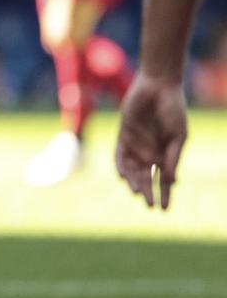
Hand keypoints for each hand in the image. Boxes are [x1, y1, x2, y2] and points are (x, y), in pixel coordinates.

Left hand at [116, 71, 187, 210]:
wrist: (158, 87)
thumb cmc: (173, 110)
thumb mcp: (178, 136)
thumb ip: (172, 157)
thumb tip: (170, 181)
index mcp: (166, 154)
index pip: (164, 180)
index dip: (165, 195)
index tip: (164, 210)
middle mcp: (150, 153)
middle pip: (147, 178)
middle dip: (149, 192)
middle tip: (149, 205)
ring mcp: (136, 145)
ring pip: (132, 170)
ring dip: (135, 182)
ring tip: (138, 192)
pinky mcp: (123, 135)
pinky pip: (119, 155)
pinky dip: (120, 166)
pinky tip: (122, 176)